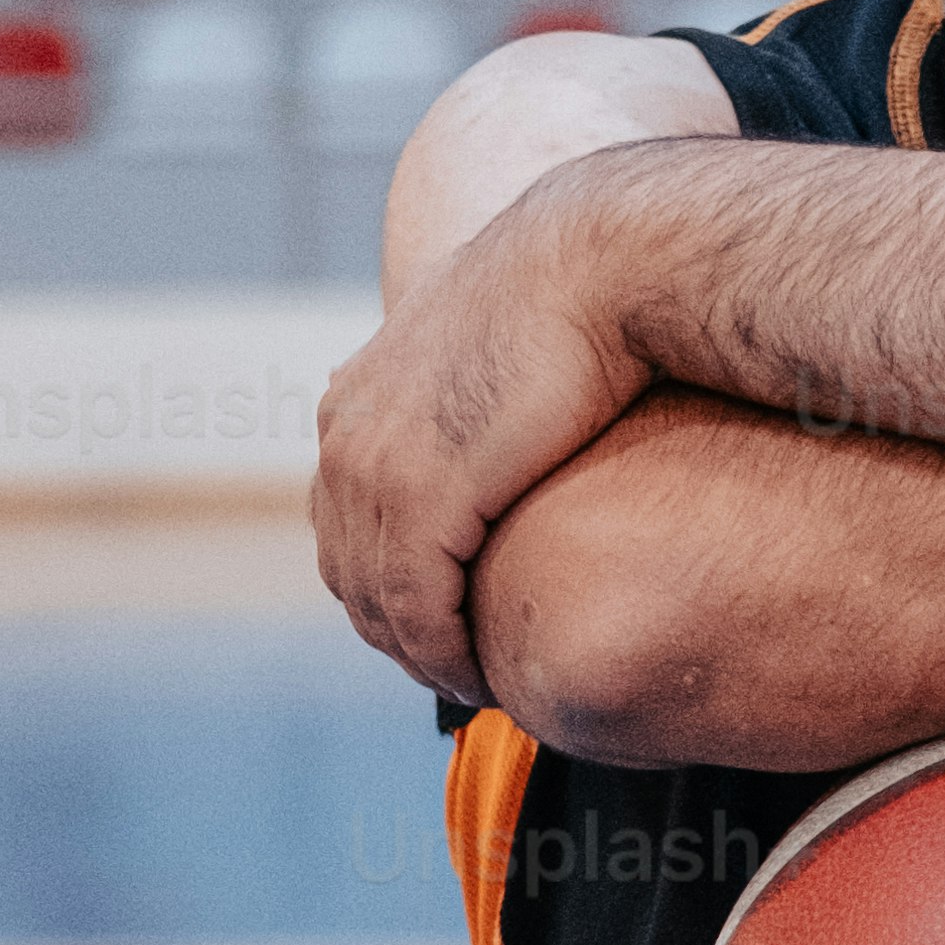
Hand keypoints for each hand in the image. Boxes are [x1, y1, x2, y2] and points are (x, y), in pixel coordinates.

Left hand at [313, 164, 654, 699]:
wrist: (601, 260)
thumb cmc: (578, 293)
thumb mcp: (495, 340)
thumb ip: (476, 386)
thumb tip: (517, 403)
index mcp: (355, 401)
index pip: (343, 527)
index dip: (384, 591)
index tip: (440, 630)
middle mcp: (346, 435)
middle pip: (348, 574)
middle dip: (396, 636)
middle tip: (458, 673)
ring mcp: (375, 466)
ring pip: (377, 603)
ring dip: (423, 656)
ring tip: (478, 684)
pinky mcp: (420, 497)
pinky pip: (417, 609)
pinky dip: (446, 655)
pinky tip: (486, 676)